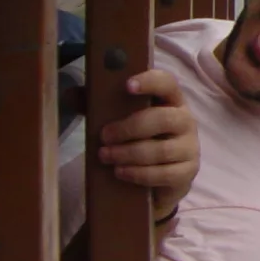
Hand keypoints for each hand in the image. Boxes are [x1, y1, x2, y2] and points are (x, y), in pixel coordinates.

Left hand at [98, 69, 198, 221]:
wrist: (159, 178)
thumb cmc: (138, 140)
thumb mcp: (119, 120)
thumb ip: (97, 105)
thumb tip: (69, 94)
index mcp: (170, 100)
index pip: (167, 83)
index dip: (150, 82)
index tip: (127, 86)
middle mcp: (185, 120)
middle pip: (163, 119)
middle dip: (129, 128)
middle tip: (104, 136)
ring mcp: (190, 147)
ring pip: (161, 150)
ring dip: (129, 154)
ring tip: (106, 157)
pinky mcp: (187, 172)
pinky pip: (164, 174)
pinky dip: (139, 174)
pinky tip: (121, 172)